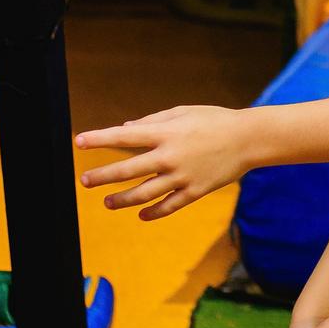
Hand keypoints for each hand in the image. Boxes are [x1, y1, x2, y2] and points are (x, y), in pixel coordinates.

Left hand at [74, 104, 248, 219]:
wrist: (249, 139)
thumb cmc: (214, 120)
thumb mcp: (183, 112)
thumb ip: (151, 120)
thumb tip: (124, 129)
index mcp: (165, 133)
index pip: (124, 137)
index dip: (99, 139)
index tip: (79, 142)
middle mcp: (169, 156)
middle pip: (127, 170)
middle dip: (102, 176)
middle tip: (85, 181)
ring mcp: (182, 177)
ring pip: (144, 194)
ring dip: (122, 200)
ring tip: (108, 203)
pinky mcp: (195, 191)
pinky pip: (169, 206)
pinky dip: (152, 213)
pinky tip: (140, 215)